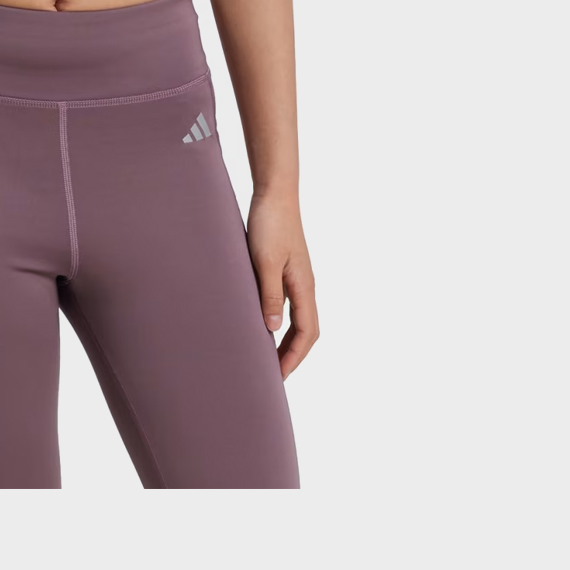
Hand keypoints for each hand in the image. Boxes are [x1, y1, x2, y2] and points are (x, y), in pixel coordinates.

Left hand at [246, 191, 319, 377]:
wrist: (274, 193)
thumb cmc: (269, 224)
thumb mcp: (265, 261)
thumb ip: (270, 294)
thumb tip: (273, 330)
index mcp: (304, 286)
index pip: (306, 333)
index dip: (294, 357)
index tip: (279, 377)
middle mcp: (304, 285)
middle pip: (306, 330)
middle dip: (292, 355)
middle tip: (273, 375)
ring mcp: (296, 277)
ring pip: (297, 318)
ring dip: (286, 339)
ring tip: (267, 356)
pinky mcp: (286, 268)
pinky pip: (287, 303)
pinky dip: (279, 321)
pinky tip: (262, 323)